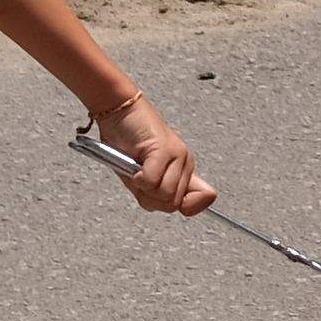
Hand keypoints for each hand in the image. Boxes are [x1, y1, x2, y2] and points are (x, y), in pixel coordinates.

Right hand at [88, 97, 212, 214]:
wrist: (118, 113)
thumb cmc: (126, 145)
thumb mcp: (142, 178)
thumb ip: (160, 194)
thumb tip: (180, 207)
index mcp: (184, 170)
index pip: (203, 198)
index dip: (188, 207)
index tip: (163, 198)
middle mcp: (186, 162)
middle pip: (175, 203)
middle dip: (152, 198)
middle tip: (140, 179)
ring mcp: (178, 155)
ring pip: (166, 195)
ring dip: (144, 188)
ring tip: (137, 170)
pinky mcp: (164, 149)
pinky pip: (152, 182)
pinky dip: (137, 179)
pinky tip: (133, 165)